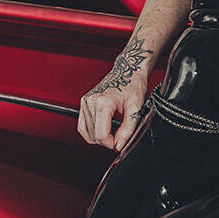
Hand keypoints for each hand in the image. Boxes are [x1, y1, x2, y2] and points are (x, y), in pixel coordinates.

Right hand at [78, 31, 153, 151]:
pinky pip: (82, 125)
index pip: (101, 135)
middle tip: (120, 136)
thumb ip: (127, 130)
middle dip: (107, 141)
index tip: (120, 143)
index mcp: (103, 103)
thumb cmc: (133, 86)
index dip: (112, 144)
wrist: (128, 71)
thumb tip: (119, 146)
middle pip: (93, 136)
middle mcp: (90, 102)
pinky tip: (104, 129)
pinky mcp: (84, 103)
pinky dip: (91, 132)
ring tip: (113, 132)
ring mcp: (85, 102)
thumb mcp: (136, 109)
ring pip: (86, 133)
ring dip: (99, 137)